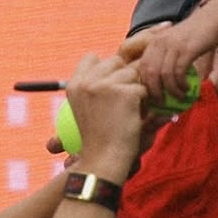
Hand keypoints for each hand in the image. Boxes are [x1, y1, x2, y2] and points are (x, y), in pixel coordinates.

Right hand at [63, 52, 145, 179]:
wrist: (103, 160)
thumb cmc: (96, 141)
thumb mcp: (84, 111)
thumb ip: (91, 88)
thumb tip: (102, 66)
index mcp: (74, 85)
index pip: (91, 58)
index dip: (105, 68)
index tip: (110, 86)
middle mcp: (87, 82)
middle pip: (115, 61)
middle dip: (123, 78)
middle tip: (122, 102)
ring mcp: (105, 86)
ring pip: (132, 73)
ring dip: (135, 90)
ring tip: (128, 112)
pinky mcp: (124, 92)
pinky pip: (143, 88)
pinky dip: (144, 103)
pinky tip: (135, 117)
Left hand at [123, 21, 205, 104]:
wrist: (213, 18)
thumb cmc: (195, 35)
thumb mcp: (174, 46)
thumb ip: (166, 61)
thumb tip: (163, 86)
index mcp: (153, 44)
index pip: (141, 69)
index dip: (145, 86)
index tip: (152, 98)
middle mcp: (159, 44)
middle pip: (149, 74)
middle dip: (155, 93)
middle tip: (163, 104)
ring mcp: (172, 46)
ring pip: (164, 76)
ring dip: (171, 91)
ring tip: (179, 97)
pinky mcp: (186, 49)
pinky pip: (178, 72)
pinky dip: (181, 84)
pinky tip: (186, 88)